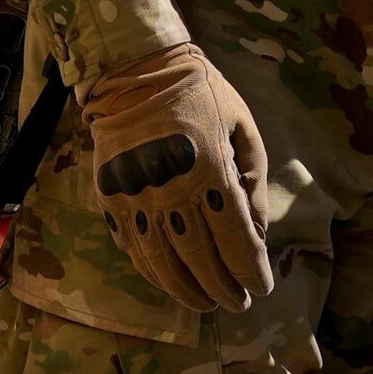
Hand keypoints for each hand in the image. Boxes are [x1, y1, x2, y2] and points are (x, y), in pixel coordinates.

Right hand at [82, 41, 274, 311]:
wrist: (134, 70)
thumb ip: (254, 182)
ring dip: (187, 291)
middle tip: (238, 303)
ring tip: (205, 304)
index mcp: (210, 170)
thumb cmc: (202, 95)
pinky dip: (154, 272)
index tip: (261, 288)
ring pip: (163, 263)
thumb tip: (258, 233)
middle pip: (201, 259)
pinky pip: (133, 248)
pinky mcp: (110, 198)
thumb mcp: (243, 128)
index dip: (250, 270)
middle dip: (223, 288)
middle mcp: (171, 190)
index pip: (235, 239)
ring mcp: (136, 197)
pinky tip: (171, 282)